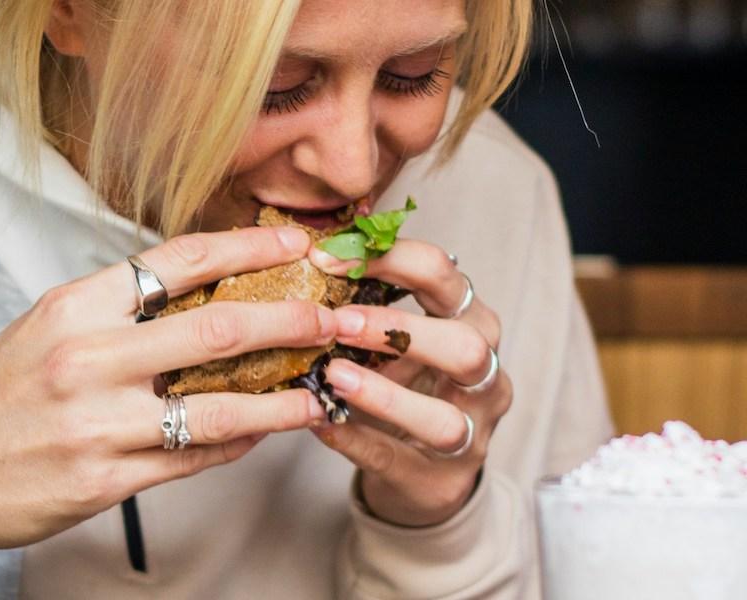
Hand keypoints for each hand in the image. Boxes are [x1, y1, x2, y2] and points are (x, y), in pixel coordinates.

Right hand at [0, 226, 335, 564]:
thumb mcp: (44, 330)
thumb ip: (116, 312)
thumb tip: (199, 295)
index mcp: (73, 306)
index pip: (179, 260)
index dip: (249, 246)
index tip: (296, 241)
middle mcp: (87, 357)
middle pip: (218, 328)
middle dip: (292, 319)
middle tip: (335, 317)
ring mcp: (97, 423)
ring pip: (219, 406)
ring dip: (282, 398)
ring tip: (319, 392)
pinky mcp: (103, 480)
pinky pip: (192, 458)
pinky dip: (236, 444)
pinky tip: (260, 433)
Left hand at [309, 240, 509, 526]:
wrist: (422, 473)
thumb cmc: (403, 386)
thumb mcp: (394, 341)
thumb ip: (366, 304)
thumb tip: (311, 257)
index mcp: (472, 324)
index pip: (447, 276)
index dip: (392, 259)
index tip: (329, 258)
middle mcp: (485, 378)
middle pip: (467, 346)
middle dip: (400, 330)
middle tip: (338, 322)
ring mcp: (471, 435)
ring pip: (443, 418)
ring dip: (383, 395)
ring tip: (332, 376)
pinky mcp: (440, 482)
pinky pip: (396, 460)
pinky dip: (355, 439)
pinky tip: (319, 421)